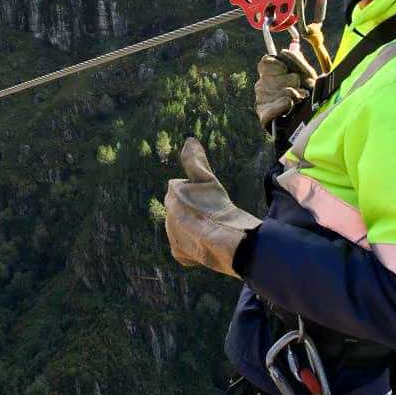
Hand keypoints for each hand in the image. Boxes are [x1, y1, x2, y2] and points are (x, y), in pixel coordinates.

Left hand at [164, 138, 260, 277]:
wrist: (228, 241)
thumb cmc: (220, 207)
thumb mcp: (209, 180)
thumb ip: (196, 160)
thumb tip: (189, 140)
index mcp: (172, 195)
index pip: (182, 188)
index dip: (198, 193)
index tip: (209, 199)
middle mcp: (167, 216)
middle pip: (181, 208)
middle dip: (192, 210)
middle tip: (210, 213)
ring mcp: (172, 237)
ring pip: (182, 227)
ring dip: (193, 226)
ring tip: (210, 227)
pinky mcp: (178, 254)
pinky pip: (185, 246)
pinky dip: (194, 244)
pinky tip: (206, 241)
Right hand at [254, 49, 318, 129]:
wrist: (311, 121)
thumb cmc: (309, 96)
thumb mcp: (306, 74)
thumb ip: (296, 60)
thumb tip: (283, 51)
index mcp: (268, 75)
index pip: (266, 62)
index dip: (282, 66)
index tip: (289, 72)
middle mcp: (260, 87)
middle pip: (278, 76)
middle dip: (293, 82)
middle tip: (300, 91)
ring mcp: (260, 102)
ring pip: (283, 91)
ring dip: (296, 96)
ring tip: (299, 101)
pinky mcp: (264, 117)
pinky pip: (280, 104)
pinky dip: (289, 105)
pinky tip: (291, 107)